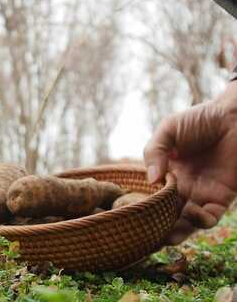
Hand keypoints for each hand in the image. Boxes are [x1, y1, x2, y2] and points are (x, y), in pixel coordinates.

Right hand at [144, 81, 236, 244]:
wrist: (234, 116)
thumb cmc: (201, 119)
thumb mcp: (168, 130)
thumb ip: (153, 152)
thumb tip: (151, 180)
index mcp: (167, 174)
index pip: (152, 197)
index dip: (143, 209)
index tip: (130, 217)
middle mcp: (183, 188)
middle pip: (167, 215)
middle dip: (157, 230)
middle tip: (144, 239)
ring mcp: (202, 194)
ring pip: (187, 223)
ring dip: (177, 232)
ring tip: (167, 237)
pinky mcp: (222, 197)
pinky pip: (210, 218)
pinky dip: (200, 221)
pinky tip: (191, 213)